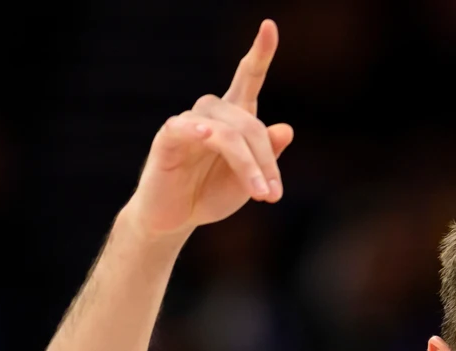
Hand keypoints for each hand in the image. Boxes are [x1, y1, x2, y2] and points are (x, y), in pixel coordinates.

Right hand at [133, 19, 291, 234]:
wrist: (175, 219)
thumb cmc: (211, 194)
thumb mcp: (249, 181)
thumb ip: (267, 157)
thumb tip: (286, 128)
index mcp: (235, 118)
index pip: (248, 78)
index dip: (260, 52)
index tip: (269, 25)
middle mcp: (213, 113)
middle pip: (249, 123)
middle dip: (266, 160)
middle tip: (273, 196)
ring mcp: (189, 123)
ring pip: (228, 132)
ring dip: (248, 163)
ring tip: (259, 195)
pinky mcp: (168, 137)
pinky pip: (185, 127)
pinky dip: (198, 131)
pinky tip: (206, 136)